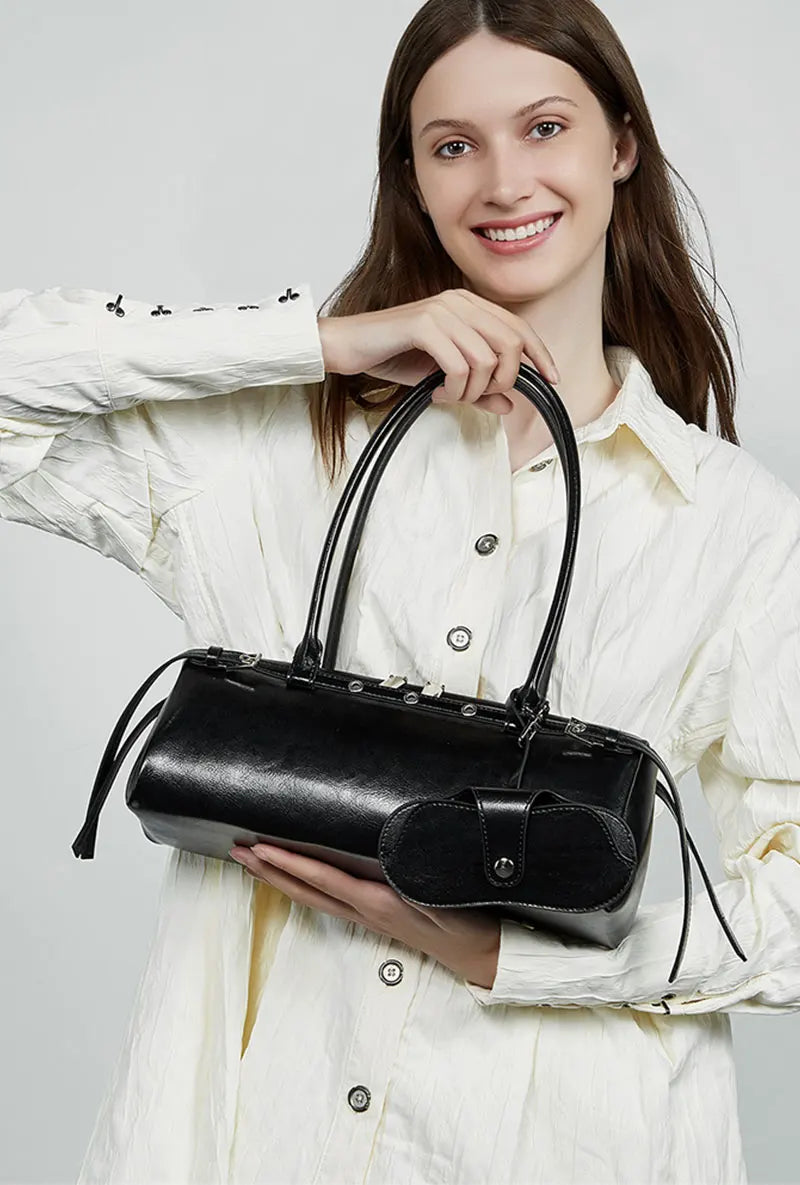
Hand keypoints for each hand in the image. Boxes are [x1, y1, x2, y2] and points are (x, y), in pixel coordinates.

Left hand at [230, 842, 499, 989]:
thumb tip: (391, 865)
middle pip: (306, 889)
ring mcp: (368, 917)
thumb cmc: (468, 928)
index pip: (324, 878)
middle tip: (238, 851)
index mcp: (378, 902)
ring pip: (313, 896)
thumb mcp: (445, 902)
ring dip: (280, 879)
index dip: (291, 863)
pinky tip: (297, 880)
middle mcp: (365, 911)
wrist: (483, 958)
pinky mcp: (375, 918)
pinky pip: (329, 899)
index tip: (262, 848)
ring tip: (253, 862)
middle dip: (269, 870)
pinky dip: (305, 885)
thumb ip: (418, 884)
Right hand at [317, 288, 558, 416]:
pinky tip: (436, 393)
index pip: (520, 328)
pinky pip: (460, 365)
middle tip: (478, 396)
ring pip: (487, 359)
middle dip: (503, 380)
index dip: (542, 355)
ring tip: (449, 395)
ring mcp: (443, 310)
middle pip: (511, 344)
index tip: (553, 380)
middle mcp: (460, 301)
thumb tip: (509, 405)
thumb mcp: (443, 377)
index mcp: (469, 306)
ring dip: (472, 390)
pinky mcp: (425, 324)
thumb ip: (477, 388)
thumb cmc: (394, 356)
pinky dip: (453, 389)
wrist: (349, 346)